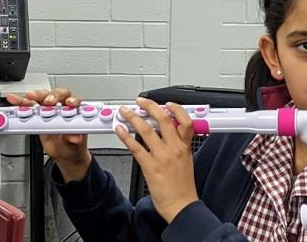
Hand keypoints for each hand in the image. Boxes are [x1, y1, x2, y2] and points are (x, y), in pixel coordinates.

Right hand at [6, 88, 90, 180]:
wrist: (63, 154)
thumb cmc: (72, 146)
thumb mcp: (74, 144)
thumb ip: (73, 139)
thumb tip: (75, 137)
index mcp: (74, 112)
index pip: (74, 101)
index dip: (71, 100)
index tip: (68, 103)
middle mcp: (62, 108)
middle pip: (57, 95)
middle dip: (51, 96)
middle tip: (47, 101)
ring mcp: (49, 111)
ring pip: (41, 98)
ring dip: (33, 97)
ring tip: (27, 98)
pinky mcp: (38, 115)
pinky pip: (29, 106)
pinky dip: (21, 103)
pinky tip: (15, 100)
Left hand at [114, 97, 197, 221]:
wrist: (181, 206)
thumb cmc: (183, 188)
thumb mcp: (187, 162)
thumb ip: (179, 147)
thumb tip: (169, 137)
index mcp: (184, 147)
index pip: (185, 121)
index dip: (176, 109)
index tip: (166, 104)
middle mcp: (174, 149)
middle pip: (163, 119)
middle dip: (150, 106)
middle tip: (141, 102)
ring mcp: (162, 156)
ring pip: (146, 129)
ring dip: (133, 117)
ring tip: (125, 112)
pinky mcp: (150, 166)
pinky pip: (135, 147)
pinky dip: (125, 136)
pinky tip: (119, 130)